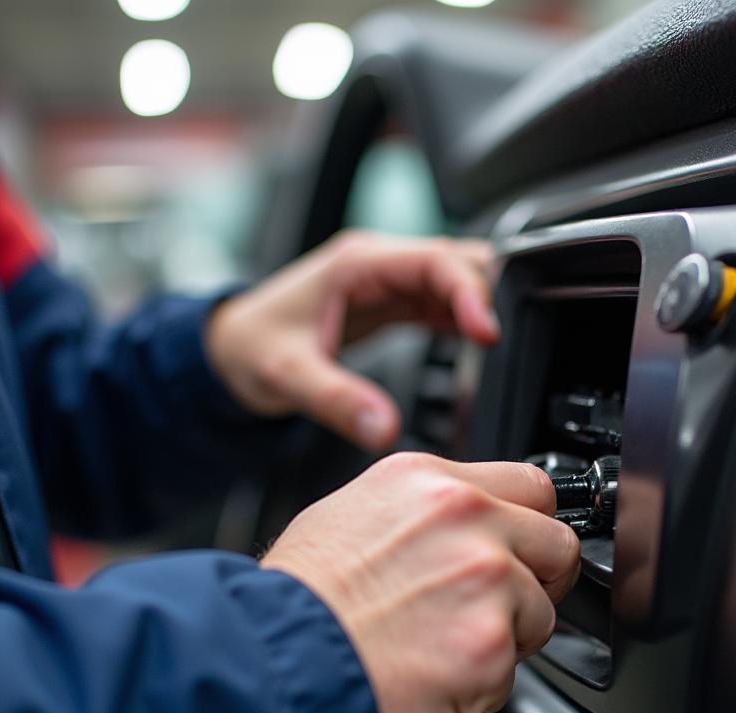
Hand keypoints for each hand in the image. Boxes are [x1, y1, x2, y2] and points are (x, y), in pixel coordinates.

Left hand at [204, 232, 497, 450]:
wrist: (229, 347)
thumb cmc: (251, 348)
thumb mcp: (288, 376)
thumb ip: (336, 401)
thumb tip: (382, 430)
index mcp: (359, 263)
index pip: (435, 260)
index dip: (470, 292)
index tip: (489, 332)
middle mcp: (380, 263)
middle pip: (457, 260)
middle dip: (488, 293)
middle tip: (505, 343)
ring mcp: (390, 280)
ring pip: (456, 277)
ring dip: (480, 304)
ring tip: (498, 348)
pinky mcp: (395, 300)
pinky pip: (444, 299)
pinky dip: (465, 318)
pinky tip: (477, 344)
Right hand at [260, 453, 579, 712]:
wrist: (270, 664)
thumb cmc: (300, 602)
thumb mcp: (353, 516)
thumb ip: (426, 512)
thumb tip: (466, 524)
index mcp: (432, 482)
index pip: (532, 488)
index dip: (531, 526)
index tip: (526, 549)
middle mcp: (467, 519)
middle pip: (557, 545)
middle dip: (537, 581)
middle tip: (498, 607)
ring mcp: (485, 580)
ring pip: (541, 614)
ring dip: (505, 639)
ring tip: (441, 649)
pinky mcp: (490, 645)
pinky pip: (513, 673)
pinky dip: (481, 687)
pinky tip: (432, 679)